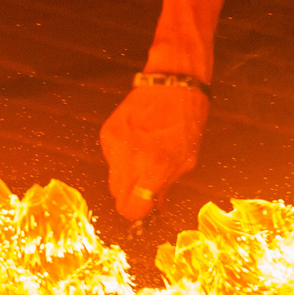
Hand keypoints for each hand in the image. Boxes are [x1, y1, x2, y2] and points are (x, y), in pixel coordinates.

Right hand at [101, 83, 208, 219]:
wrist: (171, 83)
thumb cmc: (187, 119)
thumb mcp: (186, 158)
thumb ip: (167, 185)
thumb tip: (155, 208)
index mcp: (154, 168)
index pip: (132, 209)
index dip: (139, 212)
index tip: (146, 207)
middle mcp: (130, 159)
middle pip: (118, 197)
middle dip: (131, 196)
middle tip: (146, 184)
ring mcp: (114, 145)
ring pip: (113, 178)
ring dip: (127, 176)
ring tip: (145, 156)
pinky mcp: (106, 133)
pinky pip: (110, 159)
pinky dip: (122, 157)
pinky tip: (137, 141)